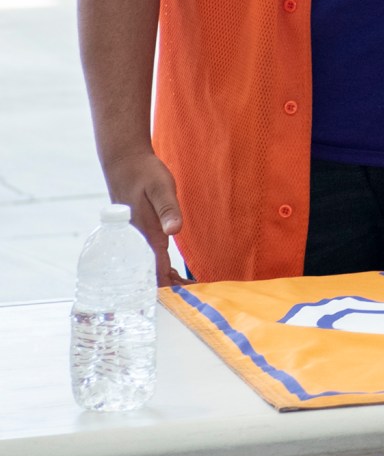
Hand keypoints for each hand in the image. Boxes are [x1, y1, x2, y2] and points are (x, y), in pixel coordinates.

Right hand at [103, 149, 186, 286]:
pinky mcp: (134, 229)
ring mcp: (133, 234)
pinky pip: (144, 252)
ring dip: (162, 275)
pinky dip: (156, 263)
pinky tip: (166, 267)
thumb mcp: (161, 187)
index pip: (156, 267)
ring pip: (146, 262)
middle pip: (150, 270)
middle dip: (166, 284)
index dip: (169, 283)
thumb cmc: (144, 172)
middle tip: (188, 293)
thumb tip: (174, 232)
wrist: (123, 160)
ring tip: (181, 286)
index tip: (183, 295)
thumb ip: (168, 208)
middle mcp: (137, 237)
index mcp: (145, 232)